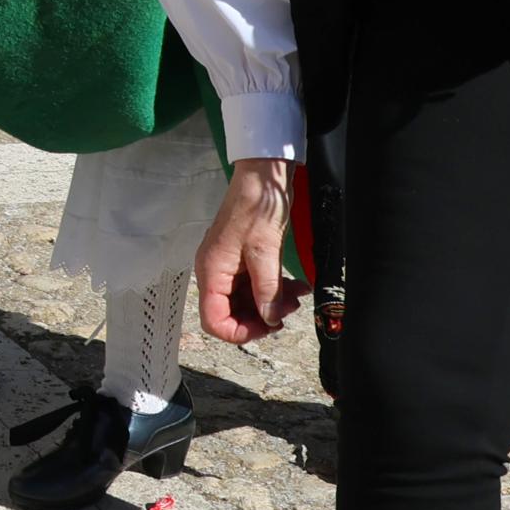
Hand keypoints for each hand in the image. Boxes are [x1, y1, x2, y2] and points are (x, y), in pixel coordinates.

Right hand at [195, 156, 302, 343]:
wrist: (262, 177)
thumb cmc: (258, 207)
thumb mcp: (265, 252)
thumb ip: (267, 291)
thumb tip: (270, 319)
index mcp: (212, 272)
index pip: (214, 320)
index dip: (239, 331)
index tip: (267, 328)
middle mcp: (215, 272)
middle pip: (231, 313)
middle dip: (261, 317)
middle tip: (288, 311)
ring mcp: (229, 266)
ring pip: (247, 301)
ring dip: (272, 303)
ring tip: (297, 296)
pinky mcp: (242, 260)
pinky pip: (255, 286)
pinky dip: (274, 290)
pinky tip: (295, 285)